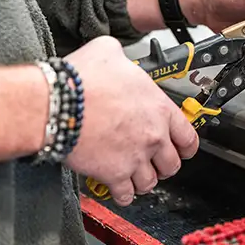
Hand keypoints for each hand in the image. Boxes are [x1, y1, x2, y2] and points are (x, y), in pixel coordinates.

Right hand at [64, 36, 198, 205]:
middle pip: (172, 163)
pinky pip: (126, 194)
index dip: (186, 145)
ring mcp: (135, 156)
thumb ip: (121, 56)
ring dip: (144, 179)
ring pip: (151, 182)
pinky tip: (118, 186)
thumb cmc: (82, 79)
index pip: (188, 136)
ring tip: (135, 173)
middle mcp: (152, 135)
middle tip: (154, 161)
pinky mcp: (114, 173)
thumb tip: (116, 54)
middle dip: (164, 164)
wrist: (57, 102)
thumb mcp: (108, 51)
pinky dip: (124, 193)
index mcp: (158, 107)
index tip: (182, 149)